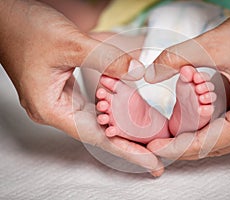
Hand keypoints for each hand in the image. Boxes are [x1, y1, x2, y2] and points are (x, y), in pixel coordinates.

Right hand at [0, 1, 162, 175]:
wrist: (7, 18)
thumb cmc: (26, 29)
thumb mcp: (71, 43)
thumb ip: (106, 58)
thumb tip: (137, 72)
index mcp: (50, 108)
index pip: (96, 137)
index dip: (126, 150)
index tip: (151, 162)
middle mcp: (55, 110)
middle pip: (99, 133)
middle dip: (129, 144)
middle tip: (157, 156)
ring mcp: (59, 101)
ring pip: (97, 121)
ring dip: (121, 129)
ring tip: (147, 141)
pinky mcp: (64, 91)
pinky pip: (92, 107)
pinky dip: (111, 111)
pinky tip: (127, 116)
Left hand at [146, 0, 229, 159]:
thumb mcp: (214, 44)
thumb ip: (177, 59)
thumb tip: (151, 74)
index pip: (208, 144)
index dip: (178, 147)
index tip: (156, 147)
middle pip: (218, 146)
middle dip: (187, 144)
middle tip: (161, 141)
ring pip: (227, 136)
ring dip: (201, 133)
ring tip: (174, 129)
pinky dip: (214, 122)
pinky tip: (197, 115)